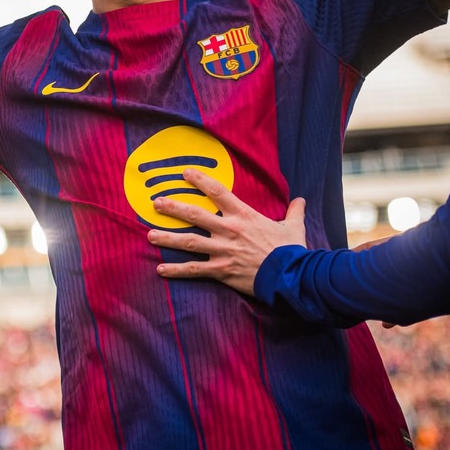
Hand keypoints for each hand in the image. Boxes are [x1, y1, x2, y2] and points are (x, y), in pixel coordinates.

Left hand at [150, 166, 306, 297]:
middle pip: (195, 215)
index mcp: (244, 215)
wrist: (292, 276)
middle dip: (173, 208)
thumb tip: (300, 200)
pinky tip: (160, 270)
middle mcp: (229, 230)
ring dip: (167, 238)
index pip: (217, 191)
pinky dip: (176, 271)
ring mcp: (223, 251)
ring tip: (149, 235)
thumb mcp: (294, 227)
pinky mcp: (221, 270)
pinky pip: (194, 270)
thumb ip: (294, 212)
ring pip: (188, 242)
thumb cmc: (291, 251)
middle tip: (156, 203)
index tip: (184, 173)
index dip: (200, 180)